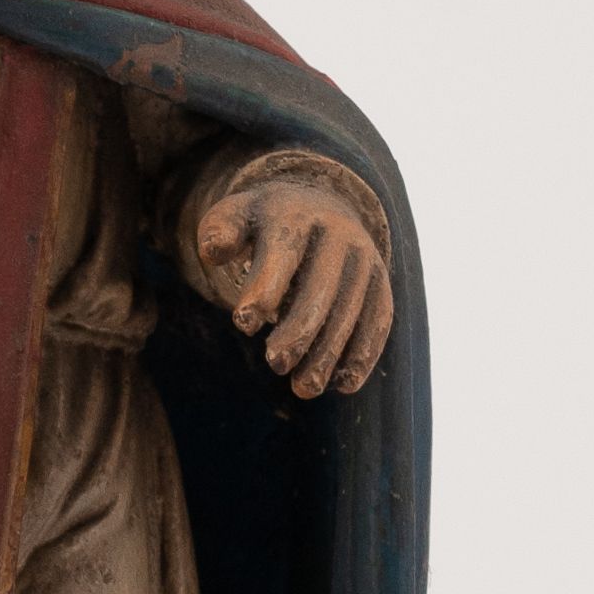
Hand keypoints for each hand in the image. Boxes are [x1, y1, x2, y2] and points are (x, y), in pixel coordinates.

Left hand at [196, 178, 392, 397]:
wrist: (320, 205)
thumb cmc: (266, 223)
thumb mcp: (238, 215)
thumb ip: (220, 232)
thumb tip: (213, 253)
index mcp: (296, 216)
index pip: (282, 253)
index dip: (264, 289)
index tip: (243, 324)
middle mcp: (337, 234)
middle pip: (320, 288)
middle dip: (299, 330)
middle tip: (276, 365)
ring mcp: (364, 257)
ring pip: (351, 309)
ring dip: (329, 353)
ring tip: (304, 388)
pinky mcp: (380, 281)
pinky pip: (379, 318)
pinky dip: (364, 353)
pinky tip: (344, 384)